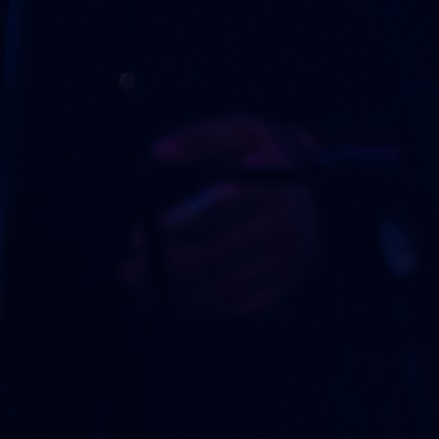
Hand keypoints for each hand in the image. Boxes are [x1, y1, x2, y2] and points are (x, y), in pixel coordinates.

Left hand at [121, 118, 321, 319]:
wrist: (312, 183)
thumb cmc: (262, 154)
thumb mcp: (239, 130)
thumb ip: (199, 138)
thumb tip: (156, 154)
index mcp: (274, 183)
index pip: (219, 209)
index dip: (174, 225)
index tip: (135, 236)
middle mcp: (288, 225)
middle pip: (218, 256)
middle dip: (165, 268)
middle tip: (126, 273)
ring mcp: (291, 258)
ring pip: (226, 287)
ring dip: (177, 294)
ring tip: (140, 291)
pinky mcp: (289, 281)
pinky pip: (242, 305)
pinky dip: (204, 308)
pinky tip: (173, 301)